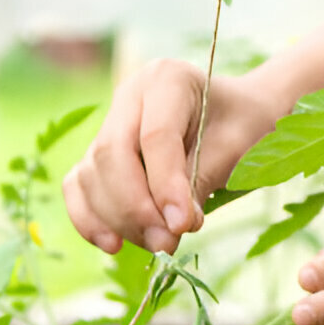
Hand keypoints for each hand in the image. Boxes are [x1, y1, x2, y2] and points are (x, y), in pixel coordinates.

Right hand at [64, 60, 282, 254]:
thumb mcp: (236, 150)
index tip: (182, 226)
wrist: (238, 118)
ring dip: (119, 219)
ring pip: (92, 174)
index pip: (155, 136)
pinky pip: (80, 187)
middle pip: (113, 155)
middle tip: (167, 243)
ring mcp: (109, 124)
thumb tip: (172, 227)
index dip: (165, 186)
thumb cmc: (243, 129)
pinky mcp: (99, 154)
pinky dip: (91, 218)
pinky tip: (113, 244)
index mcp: (167, 79)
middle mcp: (130, 96)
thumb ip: (201, 181)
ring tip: (158, 245)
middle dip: (136, 208)